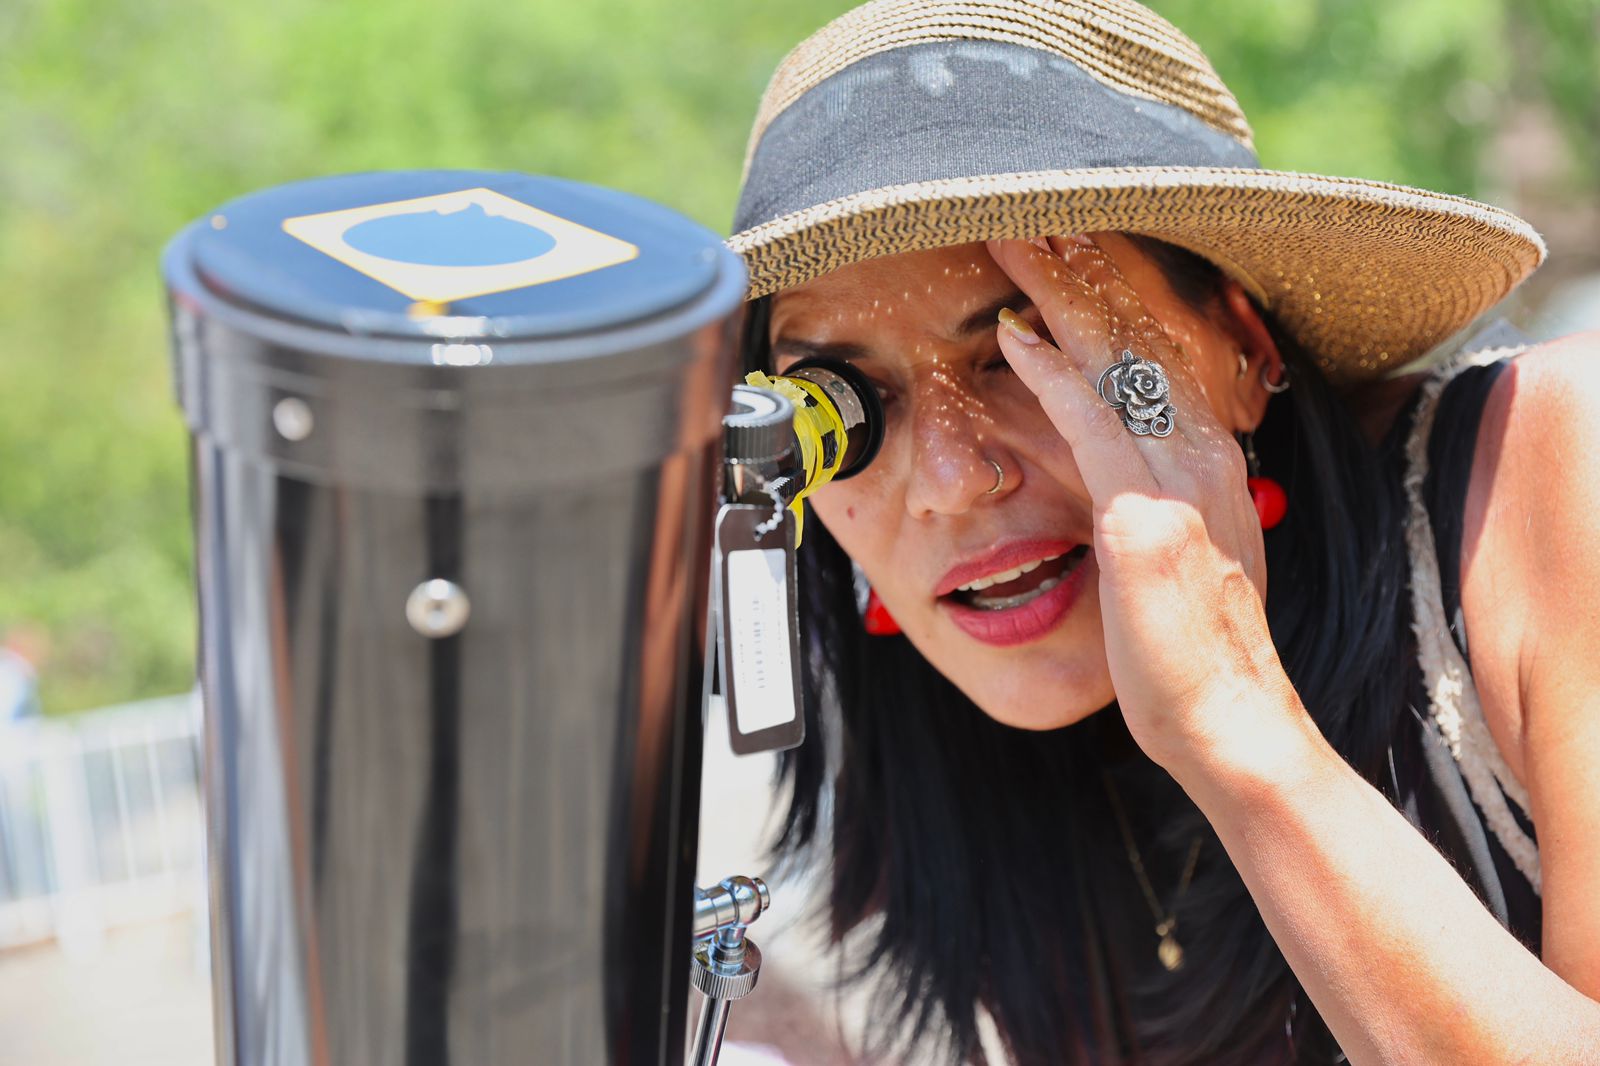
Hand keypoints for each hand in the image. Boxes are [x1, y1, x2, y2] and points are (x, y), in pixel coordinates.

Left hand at [986, 236, 1299, 773]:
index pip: (1161, 360)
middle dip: (1085, 272)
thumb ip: (1168, 511)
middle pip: (1139, 339)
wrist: (1230, 717)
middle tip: (1038, 217)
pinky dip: (1050, 372)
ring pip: (1115, 360)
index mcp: (1217, 463)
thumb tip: (1133, 493)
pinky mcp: (1141, 516)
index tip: (1077, 260)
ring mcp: (1179, 482)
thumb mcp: (1193, 562)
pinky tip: (1014, 336)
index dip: (1115, 305)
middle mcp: (1207, 457)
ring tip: (1016, 242)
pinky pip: (1090, 421)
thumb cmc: (1199, 653)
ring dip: (1060, 295)